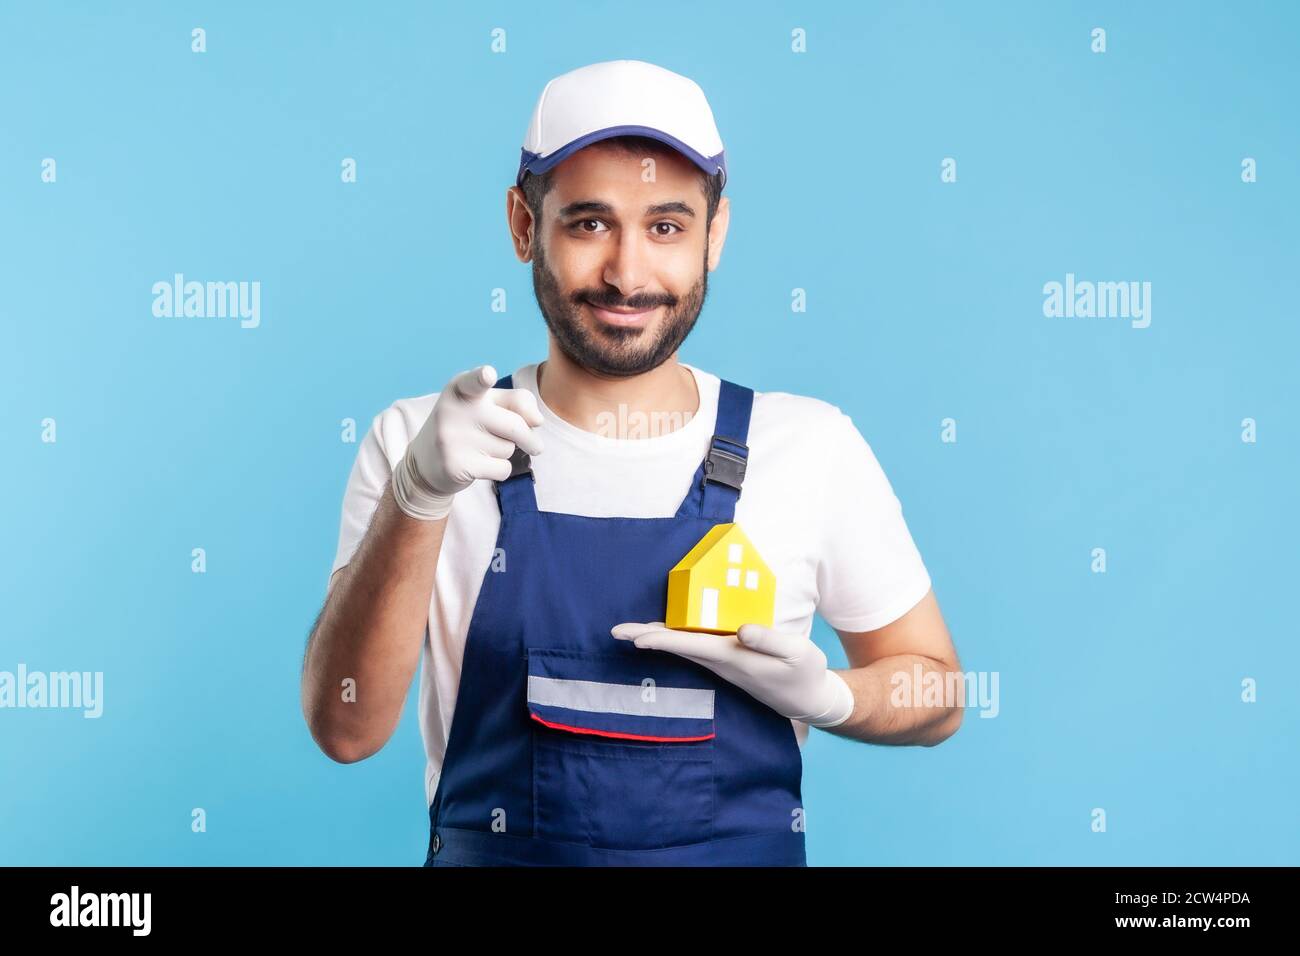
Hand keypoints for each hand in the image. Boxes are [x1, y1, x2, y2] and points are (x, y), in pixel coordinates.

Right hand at [392, 364, 544, 519]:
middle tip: (534, 445)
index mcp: (461, 388)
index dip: (482, 377)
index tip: (487, 374)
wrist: (426, 463)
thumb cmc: (467, 427)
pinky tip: (480, 465)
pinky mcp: (457, 466)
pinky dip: (500, 470)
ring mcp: (453, 438)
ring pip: (508, 449)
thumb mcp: (486, 404)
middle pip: (516, 425)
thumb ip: (517, 402)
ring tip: (482, 448)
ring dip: (505, 452)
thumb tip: (537, 421)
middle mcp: (454, 410)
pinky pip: (502, 469)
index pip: (476, 381)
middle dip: (529, 439)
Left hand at [610, 621, 854, 727]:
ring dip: (656, 638)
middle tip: (614, 631)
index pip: (690, 646)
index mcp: (733, 658)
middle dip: (646, 638)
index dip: (662, 640)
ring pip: (682, 649)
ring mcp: (722, 665)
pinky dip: (674, 640)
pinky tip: (664, 635)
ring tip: (630, 631)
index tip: (635, 638)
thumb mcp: (797, 652)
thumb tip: (741, 629)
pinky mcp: (727, 663)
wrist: (809, 698)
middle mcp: (721, 663)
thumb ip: (769, 640)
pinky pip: (693, 649)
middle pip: (677, 647)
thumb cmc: (804, 673)